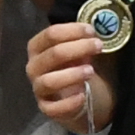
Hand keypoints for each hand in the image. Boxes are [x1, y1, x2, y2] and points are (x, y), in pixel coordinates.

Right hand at [27, 16, 112, 131]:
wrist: (77, 95)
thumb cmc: (76, 66)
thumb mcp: (78, 50)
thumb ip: (82, 39)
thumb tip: (99, 25)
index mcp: (37, 48)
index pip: (50, 34)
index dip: (73, 31)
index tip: (92, 31)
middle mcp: (34, 67)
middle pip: (53, 54)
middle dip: (79, 48)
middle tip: (99, 46)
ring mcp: (39, 89)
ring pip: (49, 81)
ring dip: (72, 74)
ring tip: (91, 71)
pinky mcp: (46, 109)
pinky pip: (53, 108)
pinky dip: (69, 102)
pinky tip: (82, 95)